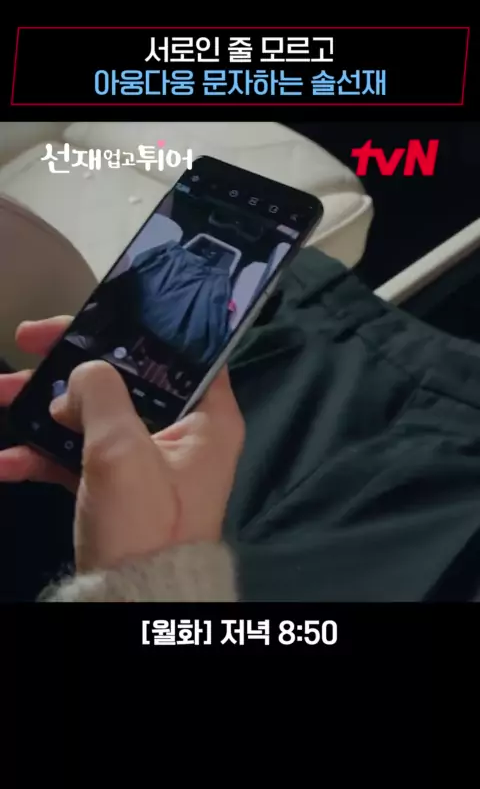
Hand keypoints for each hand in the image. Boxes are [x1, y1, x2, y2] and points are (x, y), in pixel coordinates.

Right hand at [0, 318, 244, 572]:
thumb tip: (82, 374)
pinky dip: (43, 455)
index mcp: (208, 416)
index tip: (90, 314)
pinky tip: (6, 460)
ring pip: (94, 415)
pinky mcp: (118, 488)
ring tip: (0, 394)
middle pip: (125, 378)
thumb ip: (101, 395)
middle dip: (69, 364)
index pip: (180, 349)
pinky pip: (80, 456)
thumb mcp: (122, 451)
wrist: (133, 605)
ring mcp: (148, 461)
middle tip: (27, 342)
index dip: (136, 324)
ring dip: (44, 407)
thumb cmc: (144, 524)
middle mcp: (184, 432)